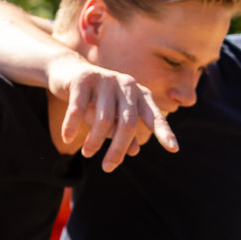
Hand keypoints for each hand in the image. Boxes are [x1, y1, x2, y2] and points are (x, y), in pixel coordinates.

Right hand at [47, 54, 177, 172]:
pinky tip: (66, 139)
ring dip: (94, 141)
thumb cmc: (94, 98)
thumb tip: (135, 151)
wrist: (68, 71)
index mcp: (139, 94)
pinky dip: (72, 126)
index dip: (164, 132)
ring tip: (87, 154)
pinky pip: (78, 108)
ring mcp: (106, 80)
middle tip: (108, 168)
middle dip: (118, 149)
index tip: (174, 149)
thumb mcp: (111, 116)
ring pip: (103, 119)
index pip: (154, 116)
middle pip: (128, 123)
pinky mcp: (83, 79)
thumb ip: (122, 131)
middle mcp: (127, 85)